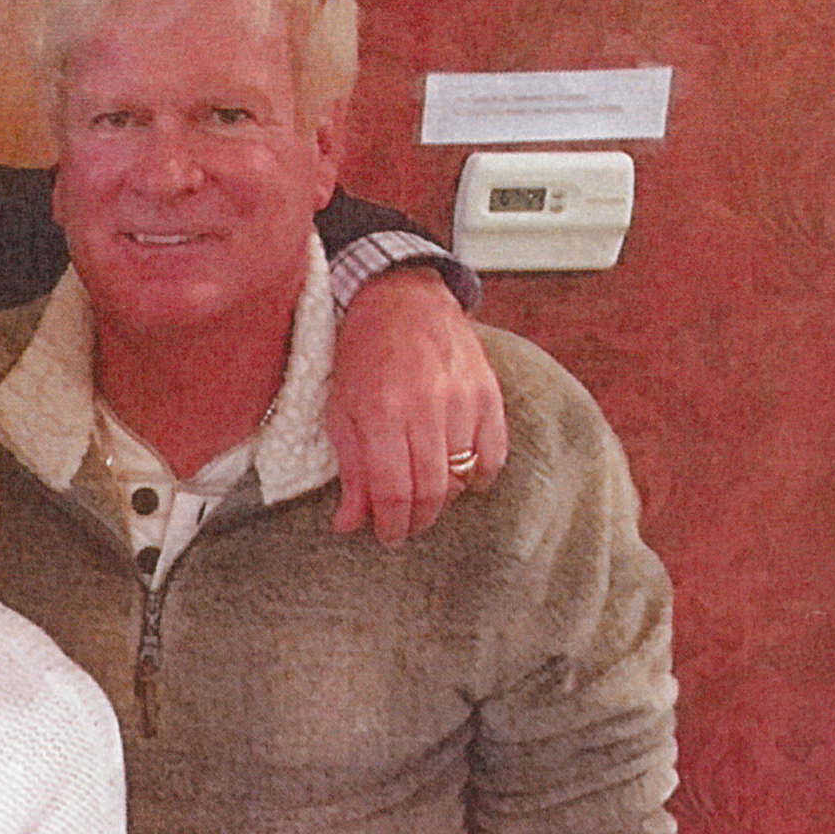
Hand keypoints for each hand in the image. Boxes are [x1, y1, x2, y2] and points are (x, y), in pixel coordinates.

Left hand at [328, 266, 508, 539]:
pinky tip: (462, 478)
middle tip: (404, 528)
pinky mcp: (488, 392)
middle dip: (416, 521)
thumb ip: (350, 471)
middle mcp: (427, 407)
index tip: (387, 535)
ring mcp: (463, 399)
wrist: (401, 298)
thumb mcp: (341, 412)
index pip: (394, 491)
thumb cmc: (363, 357)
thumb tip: (350, 524)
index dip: (391, 524)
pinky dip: (479, 475)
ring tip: (424, 499)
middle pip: (432, 491)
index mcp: (383, 412)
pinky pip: (493, 453)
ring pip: (463, 476)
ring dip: (444, 499)